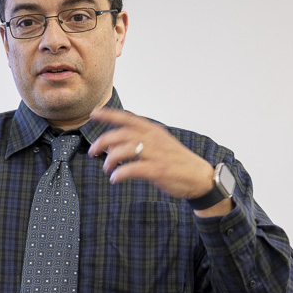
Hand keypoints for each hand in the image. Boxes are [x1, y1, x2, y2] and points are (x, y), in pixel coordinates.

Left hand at [85, 107, 226, 211]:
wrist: (199, 176)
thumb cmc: (176, 161)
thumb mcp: (159, 144)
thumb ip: (137, 142)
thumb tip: (112, 147)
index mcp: (153, 131)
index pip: (128, 118)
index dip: (110, 115)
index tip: (94, 113)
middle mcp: (154, 139)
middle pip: (122, 134)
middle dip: (103, 141)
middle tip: (93, 151)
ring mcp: (157, 154)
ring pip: (126, 150)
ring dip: (111, 159)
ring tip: (107, 168)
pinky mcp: (159, 170)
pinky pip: (134, 169)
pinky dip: (121, 173)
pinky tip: (115, 178)